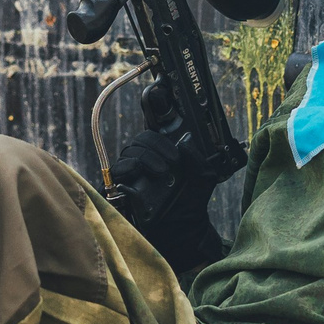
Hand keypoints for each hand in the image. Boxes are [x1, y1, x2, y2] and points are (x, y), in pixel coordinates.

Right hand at [106, 88, 227, 271]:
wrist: (181, 236)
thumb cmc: (189, 208)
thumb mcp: (203, 181)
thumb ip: (202, 162)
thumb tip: (191, 143)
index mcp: (164, 151)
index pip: (155, 122)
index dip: (156, 102)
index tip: (160, 87)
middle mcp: (145, 158)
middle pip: (142, 135)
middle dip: (158, 143)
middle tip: (174, 160)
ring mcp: (131, 171)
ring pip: (132, 148)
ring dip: (150, 156)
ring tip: (166, 172)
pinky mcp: (120, 185)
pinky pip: (122, 167)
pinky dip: (136, 167)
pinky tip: (151, 176)